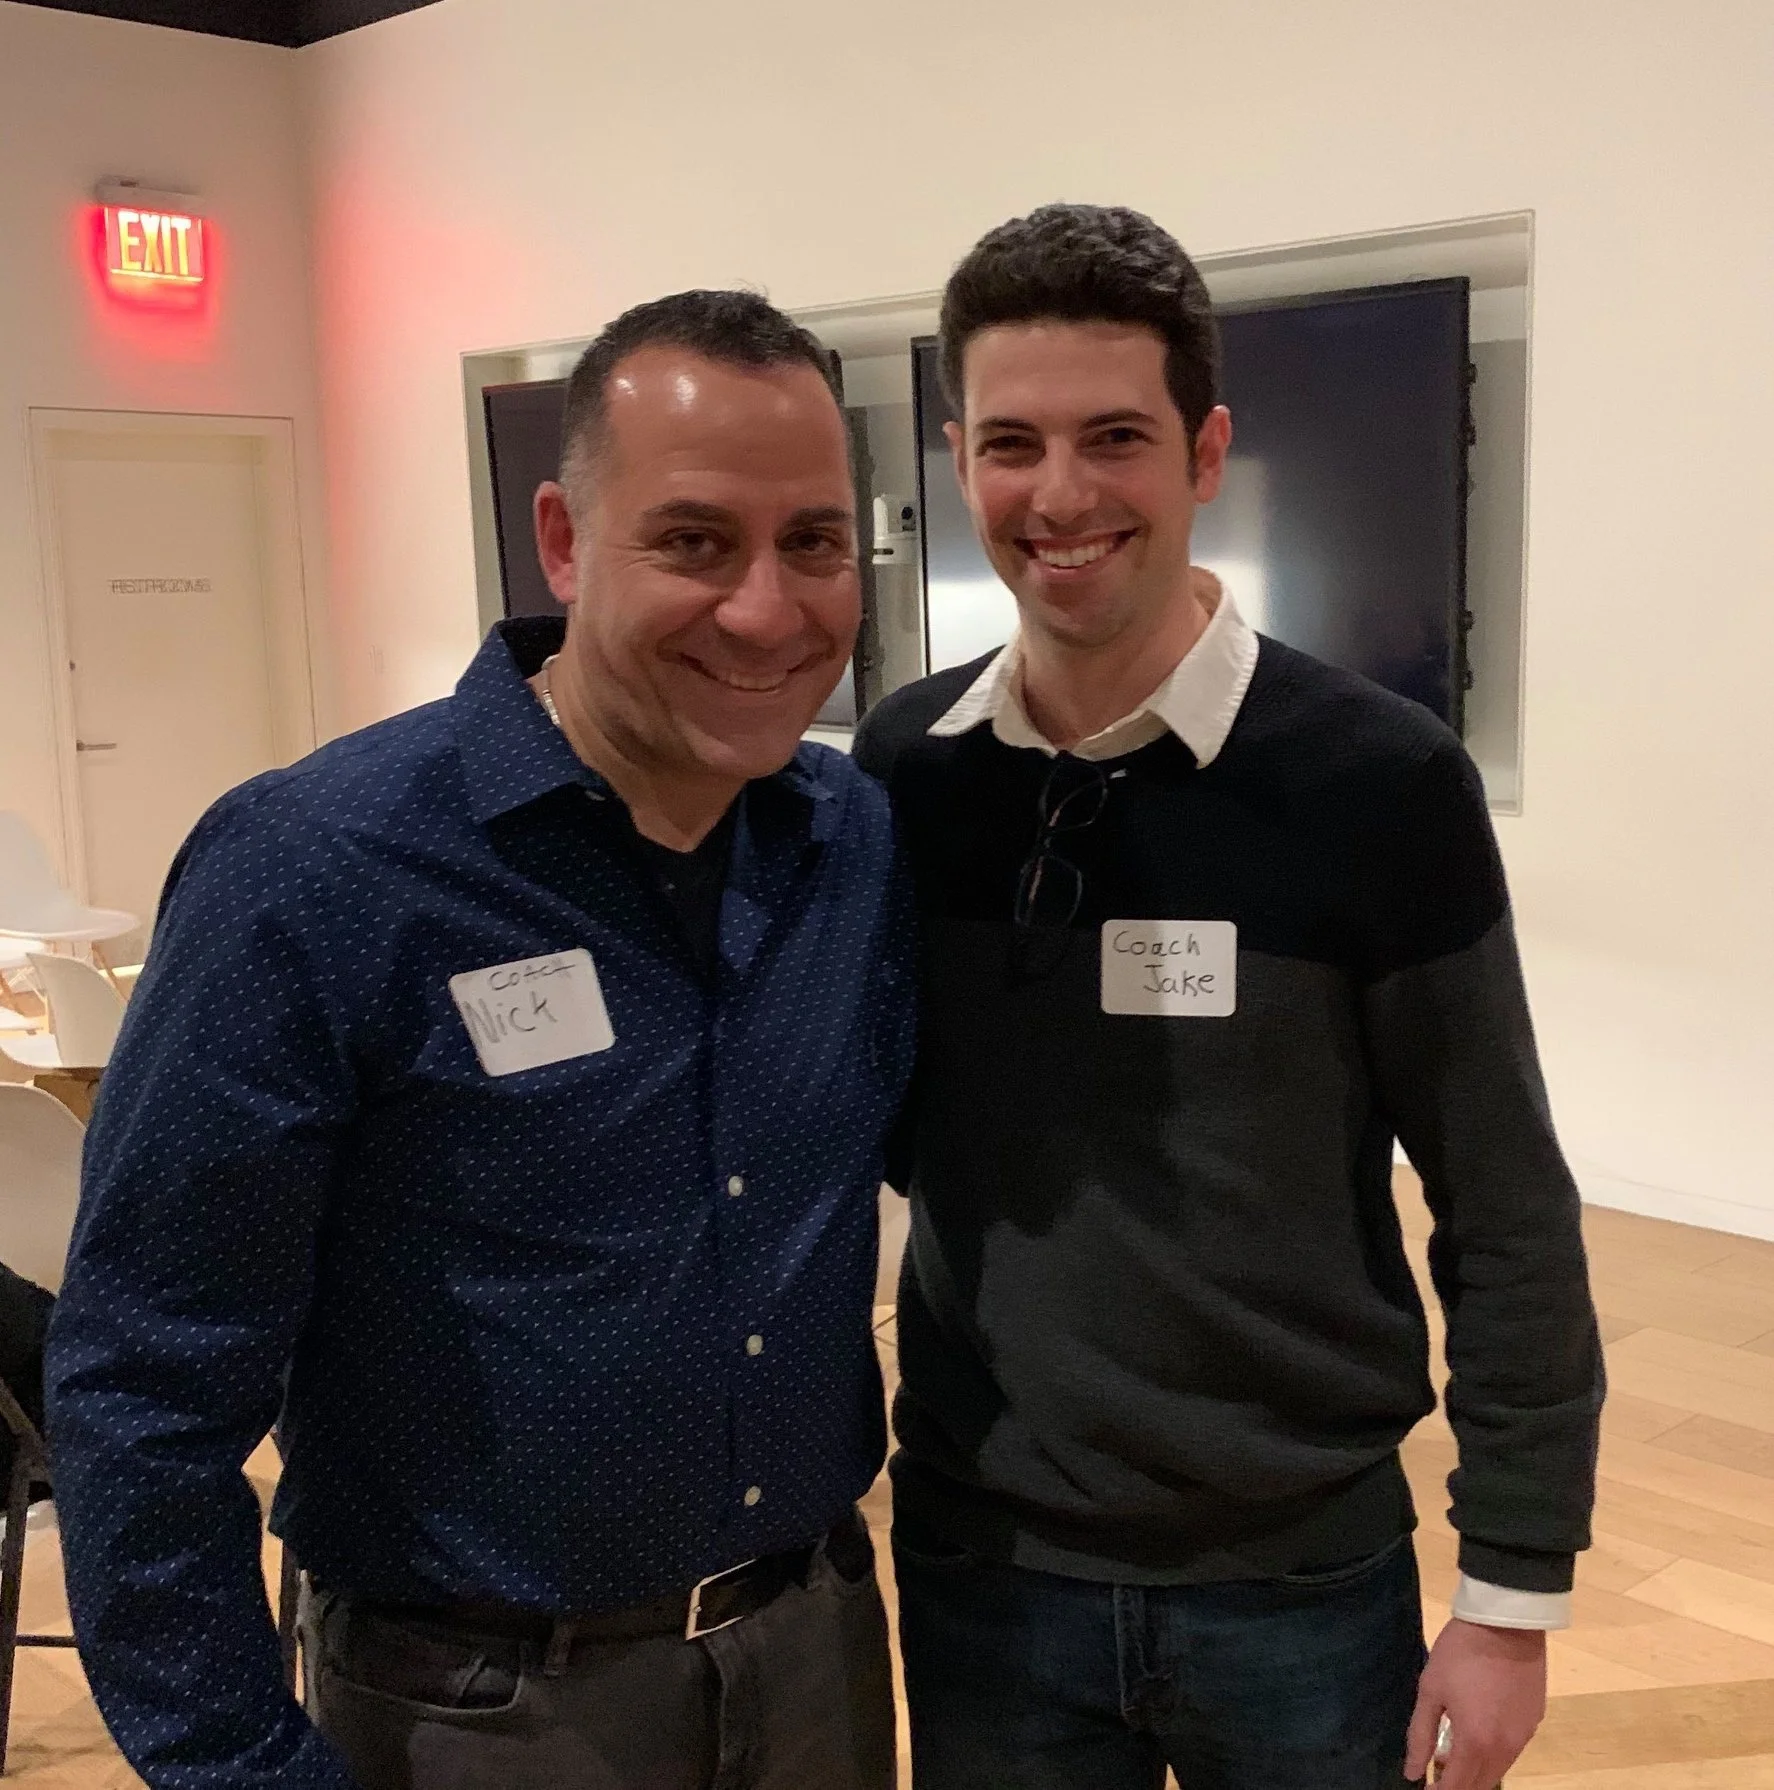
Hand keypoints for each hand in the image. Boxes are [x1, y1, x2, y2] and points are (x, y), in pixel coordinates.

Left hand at [1404, 1618, 1546, 1787]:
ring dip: (1476, 1771)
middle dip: (1458, 1786)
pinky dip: (1493, 1754)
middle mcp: (1504, 1748)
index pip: (1458, 1787)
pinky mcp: (1535, 1722)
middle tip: (1437, 1772)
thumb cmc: (1461, 1653)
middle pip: (1481, 1784)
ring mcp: (1524, 1736)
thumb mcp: (1431, 1690)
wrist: (1507, 1624)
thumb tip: (1412, 1771)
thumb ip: (1421, 1735)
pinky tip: (1479, 1734)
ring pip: (1499, 1770)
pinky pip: (1512, 1751)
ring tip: (1453, 1754)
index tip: (1425, 1789)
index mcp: (1476, 1742)